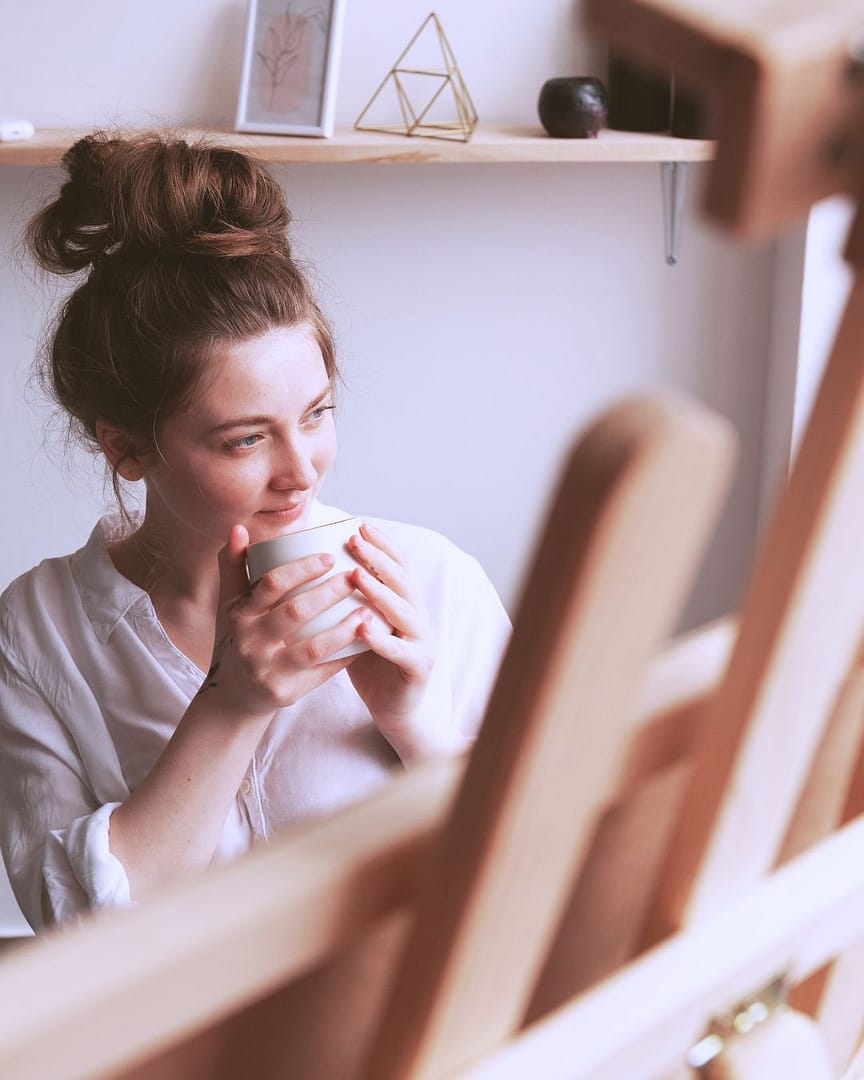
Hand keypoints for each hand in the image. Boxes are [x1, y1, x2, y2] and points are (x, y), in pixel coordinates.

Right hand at [199, 525, 367, 722]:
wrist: (233, 695)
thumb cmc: (239, 638)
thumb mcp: (229, 604)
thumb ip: (234, 566)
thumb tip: (238, 527)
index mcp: (239, 614)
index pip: (271, 584)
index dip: (301, 569)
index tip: (330, 557)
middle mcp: (250, 642)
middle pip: (295, 612)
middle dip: (329, 593)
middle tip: (356, 577)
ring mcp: (267, 670)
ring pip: (313, 647)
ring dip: (344, 629)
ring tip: (368, 612)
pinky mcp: (285, 693)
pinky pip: (322, 673)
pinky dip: (345, 657)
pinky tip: (367, 642)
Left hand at [344, 523, 439, 762]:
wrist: (394, 710)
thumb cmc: (369, 664)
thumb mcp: (357, 625)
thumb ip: (344, 600)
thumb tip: (309, 568)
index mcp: (404, 604)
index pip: (397, 566)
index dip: (382, 545)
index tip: (359, 525)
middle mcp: (418, 617)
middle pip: (402, 581)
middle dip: (378, 559)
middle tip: (355, 541)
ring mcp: (422, 641)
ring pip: (403, 611)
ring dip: (379, 591)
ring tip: (356, 576)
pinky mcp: (419, 667)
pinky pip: (399, 651)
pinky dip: (381, 638)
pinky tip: (362, 628)